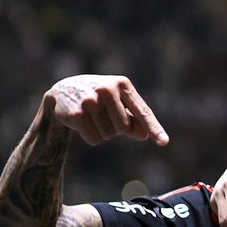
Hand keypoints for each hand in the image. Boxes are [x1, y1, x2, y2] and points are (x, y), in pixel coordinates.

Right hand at [46, 75, 169, 146]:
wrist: (63, 90)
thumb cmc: (98, 97)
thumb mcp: (118, 103)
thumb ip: (133, 119)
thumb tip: (145, 135)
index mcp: (123, 85)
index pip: (143, 112)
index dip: (154, 128)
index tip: (164, 142)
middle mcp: (107, 90)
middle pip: (124, 128)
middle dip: (116, 129)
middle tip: (103, 116)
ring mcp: (91, 101)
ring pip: (109, 135)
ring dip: (102, 132)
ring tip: (92, 117)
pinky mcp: (77, 113)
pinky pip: (95, 139)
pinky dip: (91, 137)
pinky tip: (82, 122)